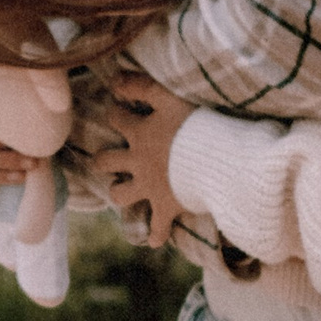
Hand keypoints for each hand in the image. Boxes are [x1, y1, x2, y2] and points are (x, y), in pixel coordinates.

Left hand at [90, 66, 195, 245]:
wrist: (216, 160)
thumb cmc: (197, 125)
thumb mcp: (170, 97)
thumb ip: (142, 86)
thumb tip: (115, 80)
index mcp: (140, 133)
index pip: (116, 119)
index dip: (115, 113)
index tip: (118, 111)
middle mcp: (138, 161)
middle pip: (106, 162)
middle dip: (103, 161)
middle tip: (105, 160)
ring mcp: (150, 187)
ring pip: (121, 195)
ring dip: (121, 193)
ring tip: (124, 192)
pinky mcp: (167, 207)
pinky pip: (157, 228)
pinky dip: (156, 234)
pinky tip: (154, 240)